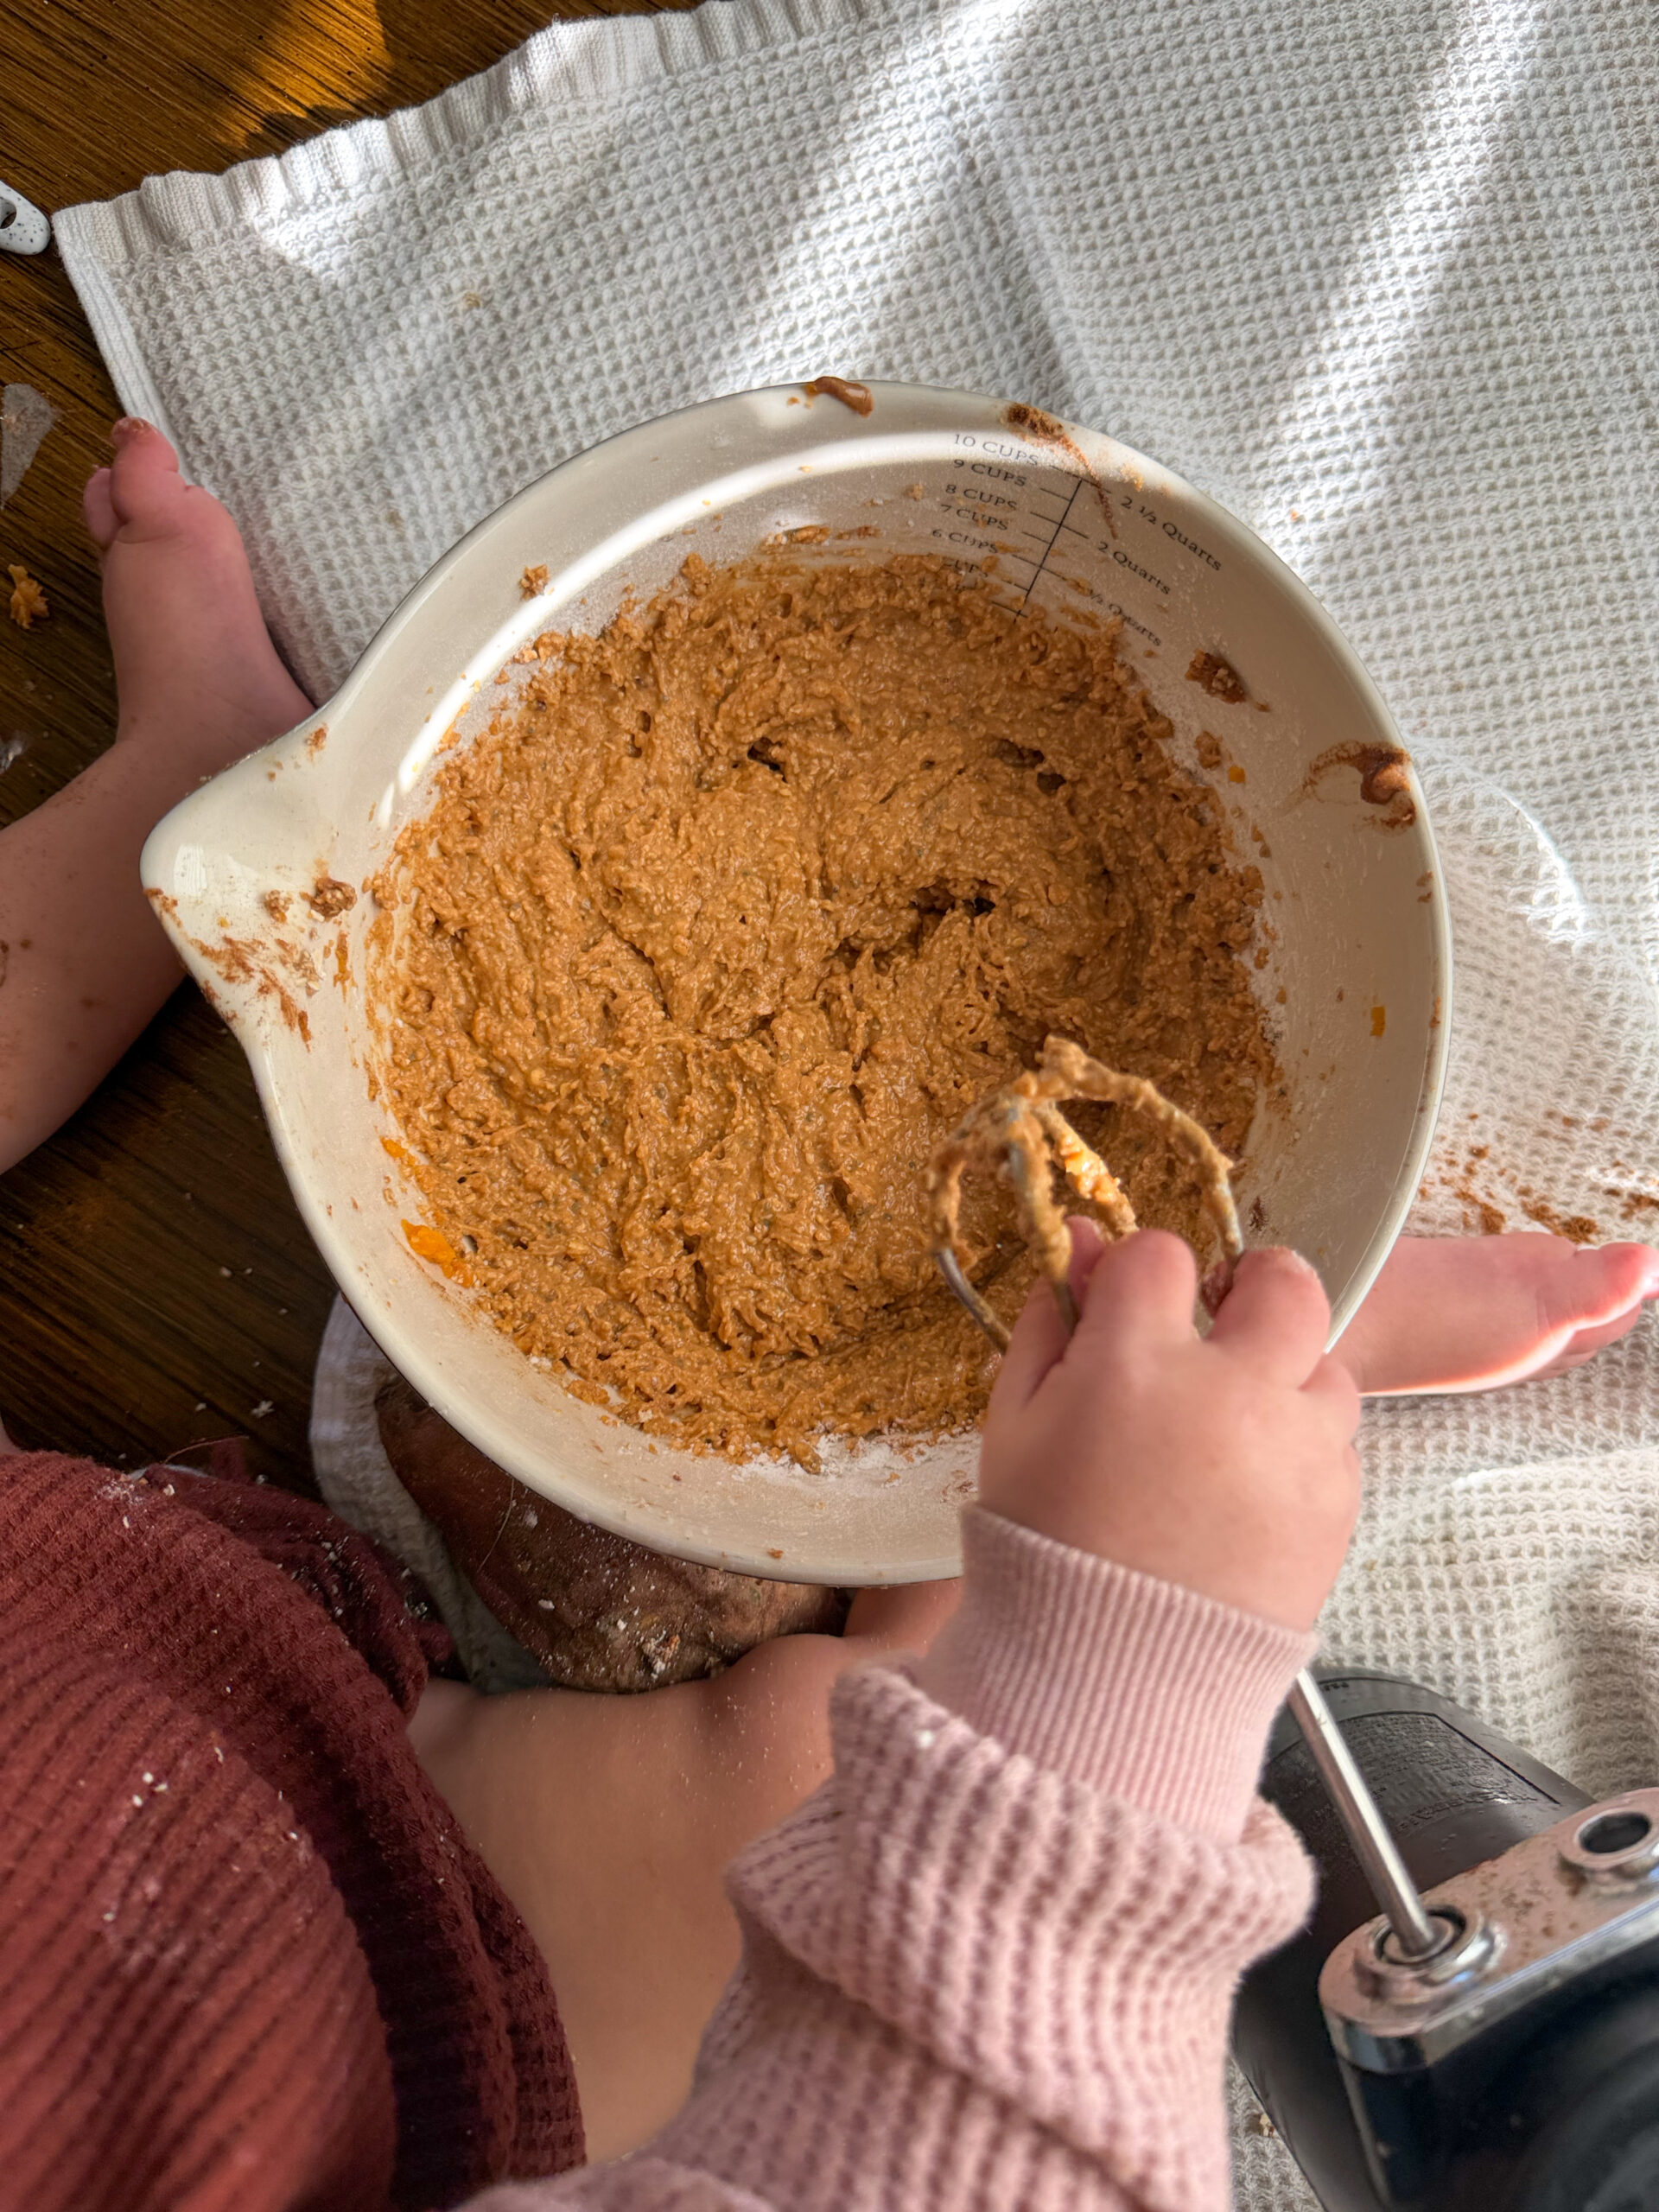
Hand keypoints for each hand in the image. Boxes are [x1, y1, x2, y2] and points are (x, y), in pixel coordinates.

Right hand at [979, 1224, 1360, 1630]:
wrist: (1107, 1677)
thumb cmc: (1046, 1546)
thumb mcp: (1015, 1423)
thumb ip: (1052, 1323)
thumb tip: (1081, 1247)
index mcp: (1135, 1362)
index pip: (1161, 1254)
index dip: (1143, 1272)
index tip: (1134, 1305)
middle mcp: (1231, 1391)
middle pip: (1286, 1282)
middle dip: (1257, 1286)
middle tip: (1226, 1320)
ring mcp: (1295, 1450)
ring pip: (1327, 1366)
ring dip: (1287, 1379)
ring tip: (1232, 1430)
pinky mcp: (1336, 1506)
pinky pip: (1338, 1445)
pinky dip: (1301, 1453)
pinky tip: (1245, 1491)